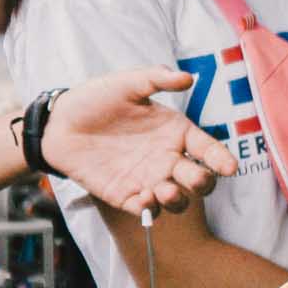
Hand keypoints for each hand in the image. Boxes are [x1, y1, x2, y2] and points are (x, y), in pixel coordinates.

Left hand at [42, 69, 231, 216]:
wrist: (58, 123)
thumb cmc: (95, 99)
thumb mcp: (127, 83)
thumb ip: (157, 78)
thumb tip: (188, 78)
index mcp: (175, 132)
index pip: (208, 149)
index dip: (221, 159)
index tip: (228, 167)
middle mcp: (167, 158)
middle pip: (199, 180)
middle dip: (203, 183)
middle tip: (195, 178)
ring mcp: (148, 179)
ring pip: (177, 200)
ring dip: (178, 201)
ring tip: (166, 192)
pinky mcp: (126, 195)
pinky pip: (146, 209)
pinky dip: (150, 209)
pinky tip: (143, 199)